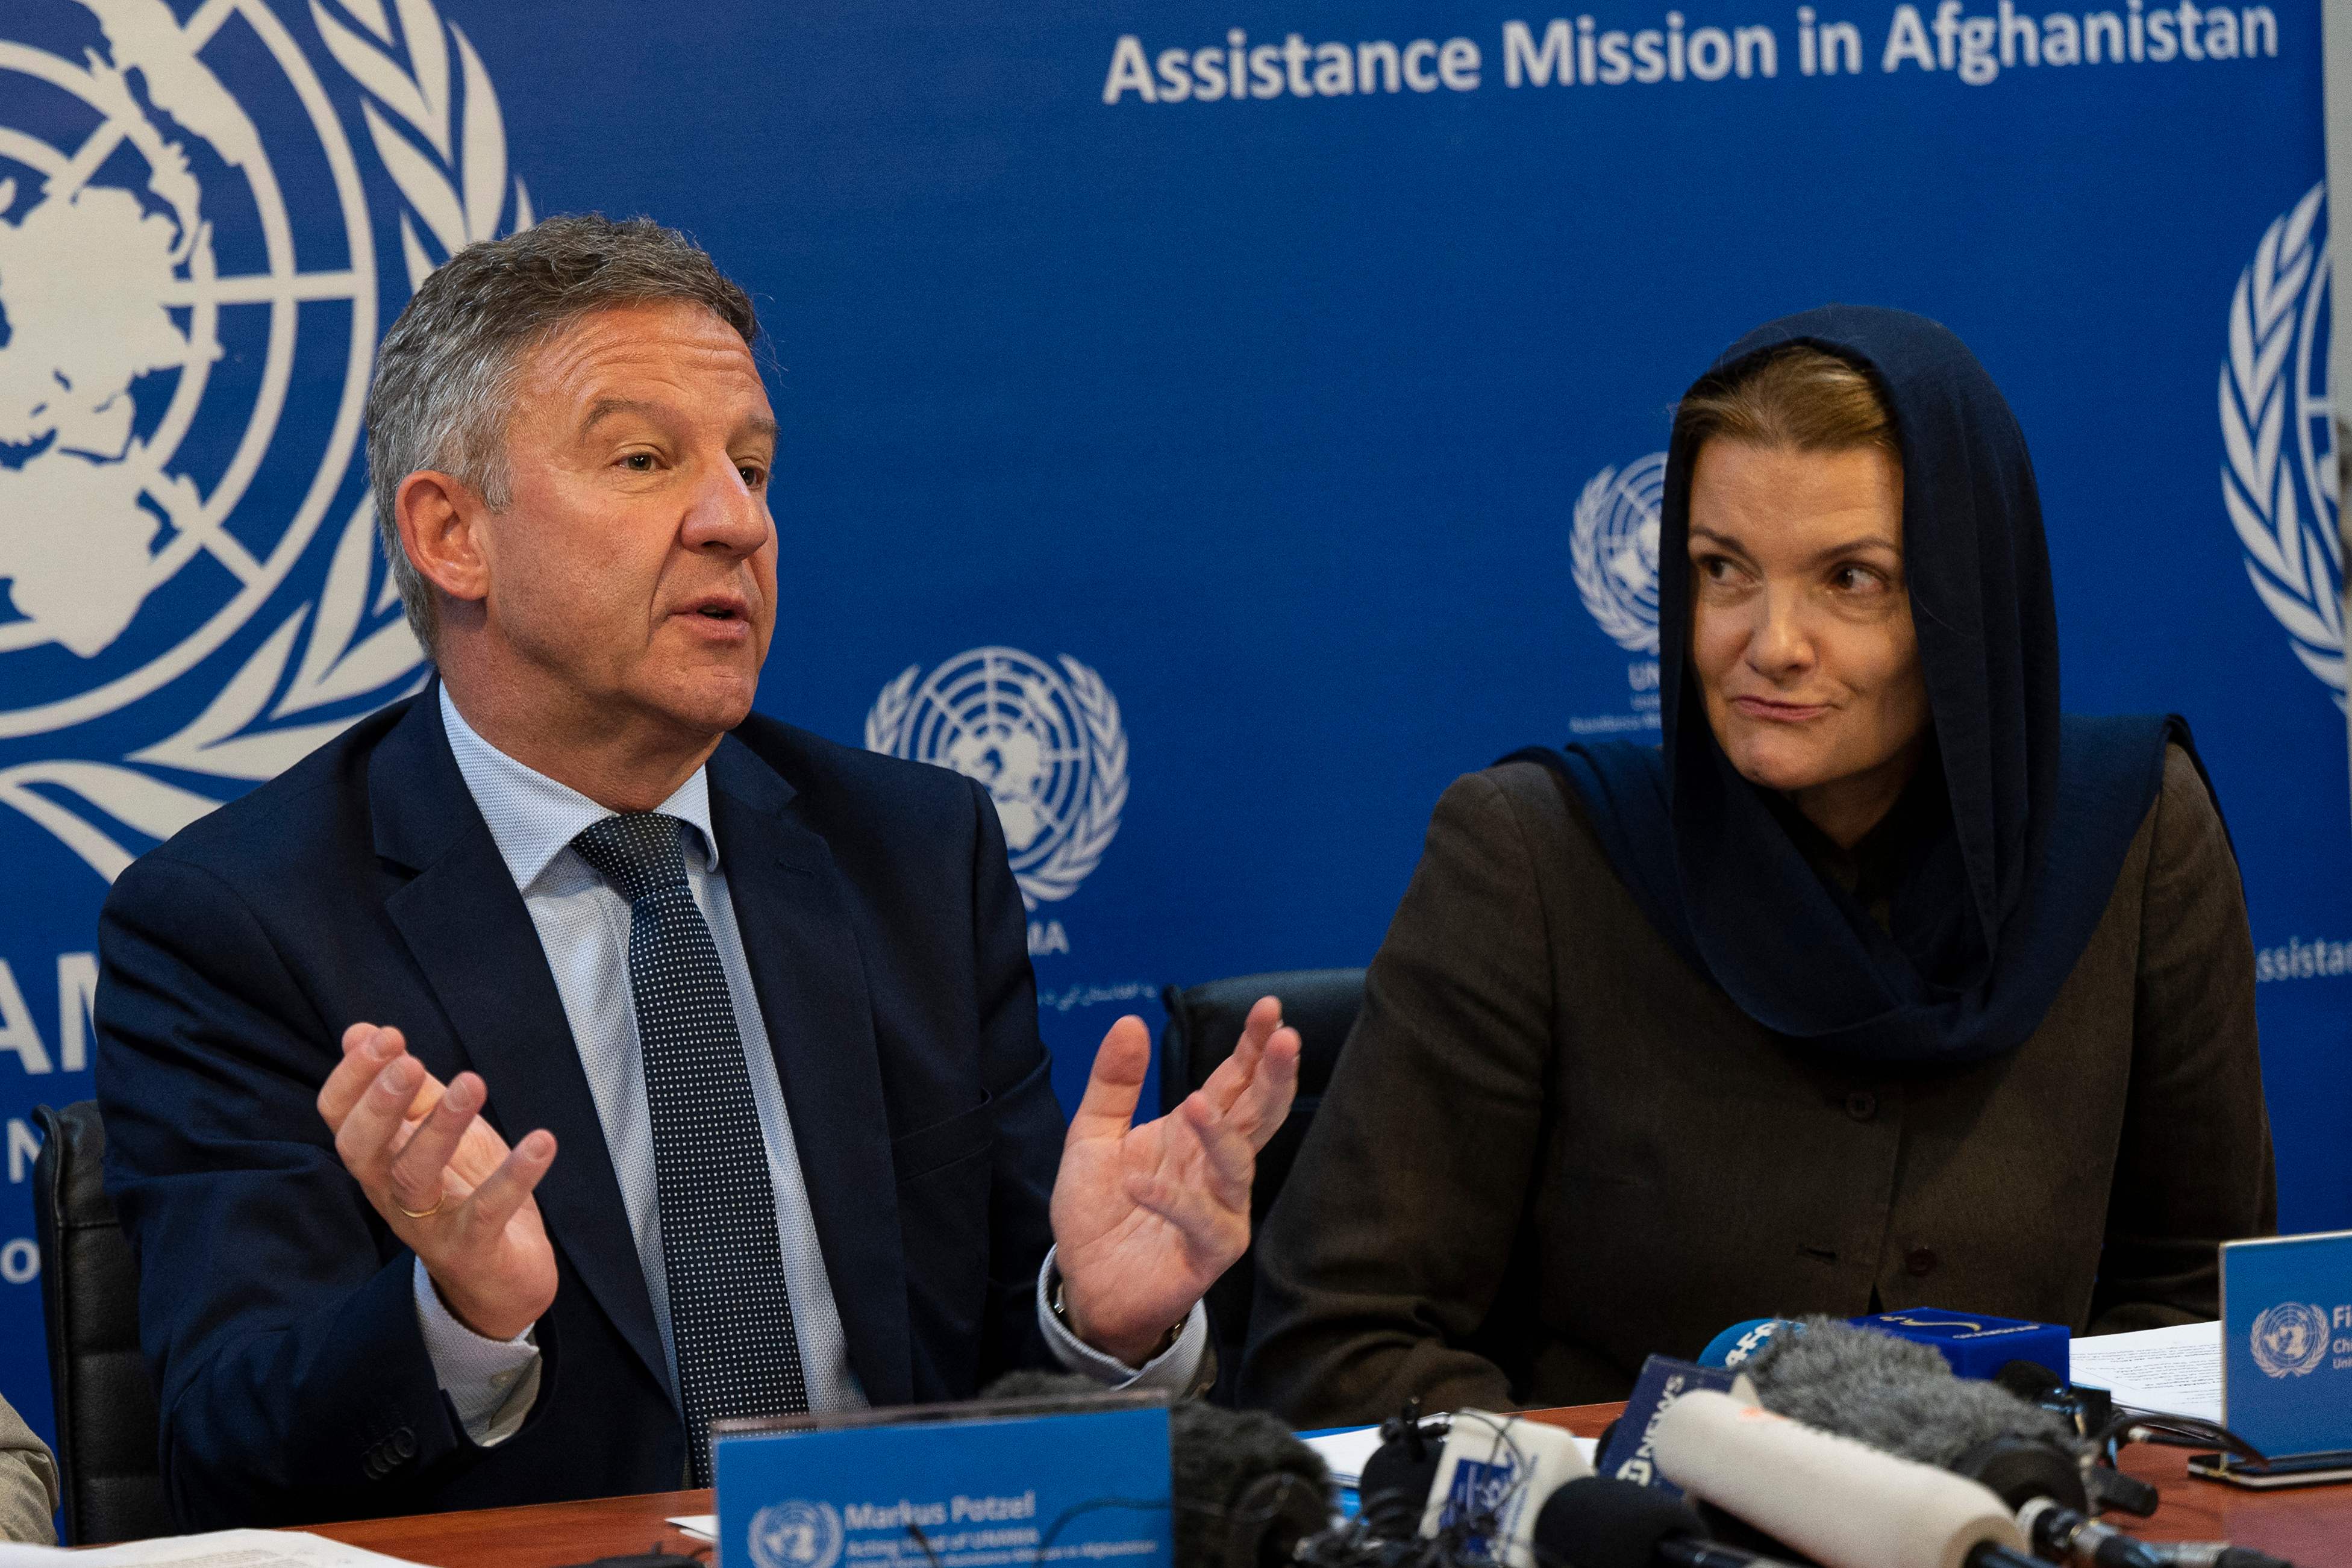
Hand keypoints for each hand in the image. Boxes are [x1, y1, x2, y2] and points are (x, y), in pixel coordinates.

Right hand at [316, 1023, 558, 1341]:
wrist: (501, 1279)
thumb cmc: (463, 1191)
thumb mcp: (437, 1131)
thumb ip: (408, 1087)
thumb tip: (360, 1032)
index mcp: (380, 1159)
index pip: (340, 1118)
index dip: (353, 1077)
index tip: (384, 1036)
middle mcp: (392, 1193)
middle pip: (362, 1150)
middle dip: (380, 1104)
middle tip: (406, 1063)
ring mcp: (429, 1224)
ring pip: (416, 1178)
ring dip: (441, 1128)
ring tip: (471, 1083)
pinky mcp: (473, 1248)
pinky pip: (486, 1212)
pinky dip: (513, 1177)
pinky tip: (541, 1141)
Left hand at [1050, 997, 1299, 1364]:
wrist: (1086, 1286)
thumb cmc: (1099, 1211)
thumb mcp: (1092, 1136)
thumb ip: (1114, 1083)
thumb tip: (1131, 1021)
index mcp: (1195, 1132)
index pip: (1235, 1081)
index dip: (1254, 1046)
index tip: (1270, 1008)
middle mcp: (1216, 1167)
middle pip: (1258, 1115)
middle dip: (1273, 1076)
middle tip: (1284, 1037)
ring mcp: (1220, 1210)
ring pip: (1238, 1166)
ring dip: (1221, 1135)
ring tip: (1198, 1103)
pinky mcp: (1208, 1253)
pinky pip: (1200, 1222)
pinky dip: (1174, 1201)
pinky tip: (1140, 1183)